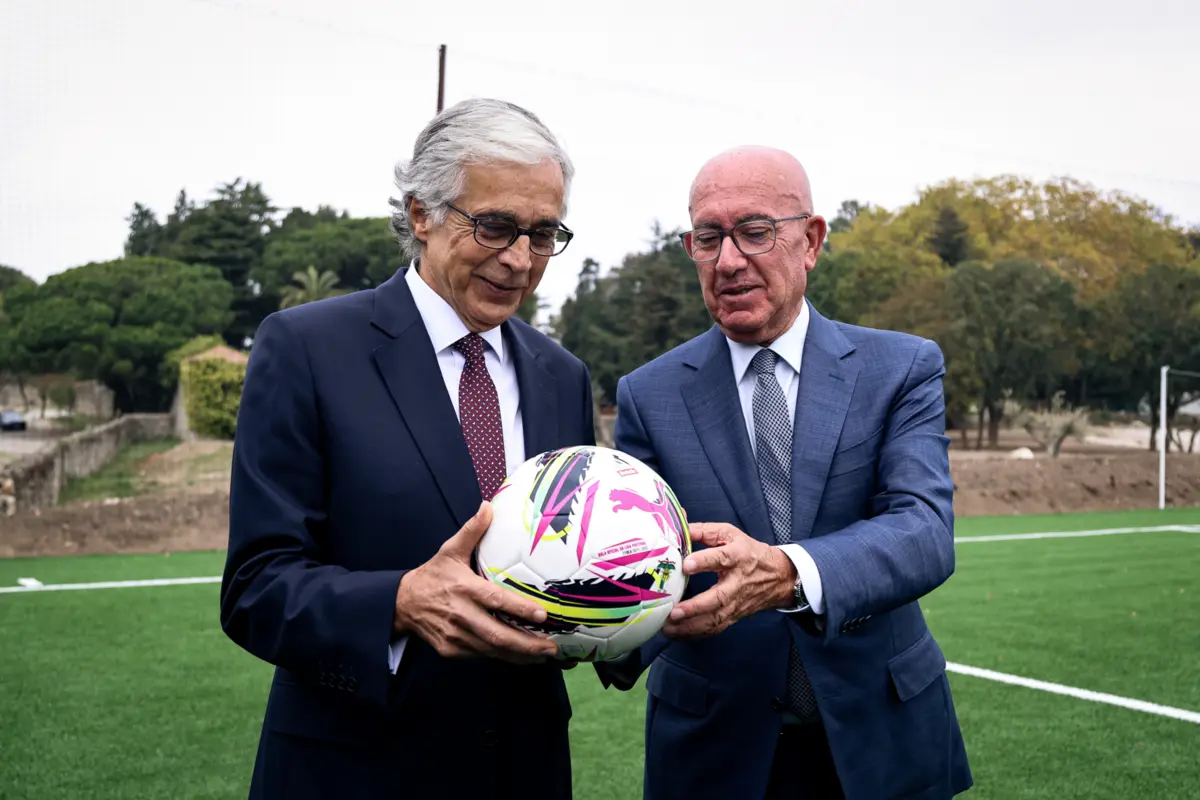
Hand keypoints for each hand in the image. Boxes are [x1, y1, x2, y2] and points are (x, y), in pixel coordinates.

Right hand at [394, 501, 558, 663]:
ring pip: (492, 650)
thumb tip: (488, 506)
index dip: (519, 609)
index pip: (495, 601)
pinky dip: (502, 657)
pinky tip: (522, 656)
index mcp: (464, 589)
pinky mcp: (451, 650)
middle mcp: (460, 615)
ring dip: (520, 655)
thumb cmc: (433, 575)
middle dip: (527, 644)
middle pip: (497, 635)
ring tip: (545, 655)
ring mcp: (455, 636)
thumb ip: (471, 530)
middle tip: (552, 646)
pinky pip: (481, 656)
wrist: (402, 603)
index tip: (542, 615)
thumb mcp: (450, 550)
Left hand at [663, 522, 795, 639]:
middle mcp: (737, 583)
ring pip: (715, 619)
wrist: (778, 577)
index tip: (686, 565)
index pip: (721, 559)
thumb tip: (679, 528)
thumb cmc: (749, 552)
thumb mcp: (730, 534)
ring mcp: (736, 603)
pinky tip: (679, 634)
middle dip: (695, 607)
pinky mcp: (734, 616)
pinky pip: (715, 628)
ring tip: (669, 627)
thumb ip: (703, 531)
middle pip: (718, 598)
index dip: (703, 562)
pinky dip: (697, 634)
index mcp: (737, 557)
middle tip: (674, 611)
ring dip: (691, 626)